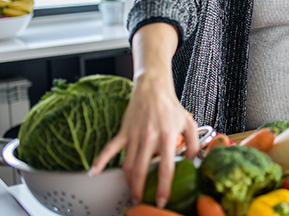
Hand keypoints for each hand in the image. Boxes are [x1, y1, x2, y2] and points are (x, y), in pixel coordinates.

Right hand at [89, 71, 198, 207]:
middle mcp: (149, 138)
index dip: (163, 187)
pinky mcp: (123, 132)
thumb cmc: (171, 107)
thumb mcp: (189, 124)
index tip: (161, 200)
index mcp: (167, 137)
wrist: (153, 88)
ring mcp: (134, 135)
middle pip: (141, 171)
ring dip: (128, 182)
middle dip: (140, 190)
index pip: (165, 168)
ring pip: (127, 165)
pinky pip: (110, 148)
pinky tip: (93, 172)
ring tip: (131, 192)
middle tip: (141, 201)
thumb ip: (195, 145)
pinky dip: (100, 161)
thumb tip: (195, 163)